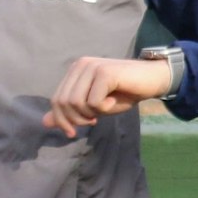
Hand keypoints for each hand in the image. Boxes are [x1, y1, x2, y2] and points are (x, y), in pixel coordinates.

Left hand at [42, 56, 174, 137]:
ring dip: (91, 113)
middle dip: (76, 119)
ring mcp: (92, 67)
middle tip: (94, 120)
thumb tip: (45, 122)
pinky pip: (94, 101)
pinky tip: (115, 100)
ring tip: (106, 108)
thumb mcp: (94, 106)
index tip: (73, 131)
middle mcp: (80, 65)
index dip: (61, 120)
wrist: (152, 80)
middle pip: (63, 102)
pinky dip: (104, 108)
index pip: (56, 100)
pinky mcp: (104, 73)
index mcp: (75, 71)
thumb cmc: (124, 93)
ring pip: (77, 103)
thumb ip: (71, 112)